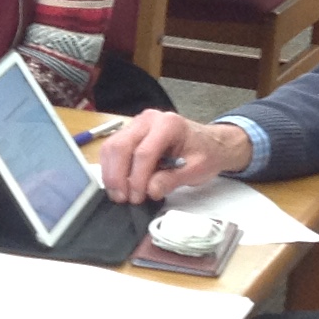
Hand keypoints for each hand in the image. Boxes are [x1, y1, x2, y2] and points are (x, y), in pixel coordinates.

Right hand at [101, 111, 253, 203]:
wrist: (209, 143)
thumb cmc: (205, 153)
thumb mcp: (196, 169)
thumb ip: (173, 179)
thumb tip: (150, 191)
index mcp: (168, 124)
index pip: (144, 152)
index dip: (137, 178)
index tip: (137, 197)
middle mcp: (148, 120)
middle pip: (121, 146)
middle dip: (118, 176)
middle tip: (123, 199)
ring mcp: (136, 125)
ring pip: (111, 147)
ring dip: (110, 173)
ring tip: (118, 195)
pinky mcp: (129, 133)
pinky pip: (111, 149)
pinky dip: (110, 168)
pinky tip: (116, 184)